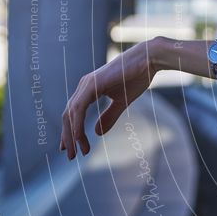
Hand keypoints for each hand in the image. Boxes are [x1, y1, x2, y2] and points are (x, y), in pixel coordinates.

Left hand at [60, 38, 161, 159]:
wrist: (148, 59)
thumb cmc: (137, 77)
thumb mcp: (122, 102)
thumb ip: (109, 116)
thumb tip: (96, 132)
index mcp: (89, 89)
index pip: (73, 113)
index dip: (70, 131)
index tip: (72, 147)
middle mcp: (84, 86)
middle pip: (67, 115)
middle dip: (68, 137)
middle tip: (72, 156)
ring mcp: (86, 84)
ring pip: (70, 114)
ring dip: (71, 135)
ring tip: (76, 152)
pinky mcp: (92, 85)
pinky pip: (78, 109)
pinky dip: (77, 125)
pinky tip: (80, 138)